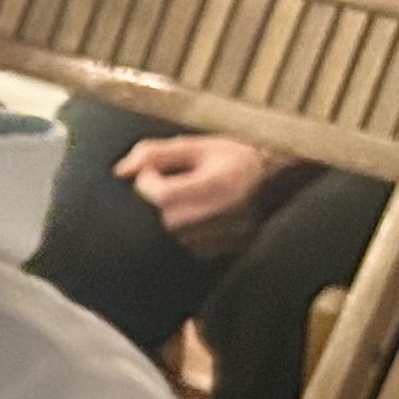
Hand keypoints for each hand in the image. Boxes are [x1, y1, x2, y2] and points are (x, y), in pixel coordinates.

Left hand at [114, 134, 278, 247]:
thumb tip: (120, 171)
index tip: (153, 172)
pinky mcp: (221, 252)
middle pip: (163, 216)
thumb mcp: (197, 146)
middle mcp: (220, 216)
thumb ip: (155, 153)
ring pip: (171, 232)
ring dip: (172, 215)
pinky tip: (202, 214)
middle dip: (159, 199)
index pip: (162, 195)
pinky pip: (185, 244)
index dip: (148, 181)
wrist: (278, 182)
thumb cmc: (234, 159)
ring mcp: (222, 238)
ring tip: (194, 197)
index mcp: (217, 185)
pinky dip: (184, 229)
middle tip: (177, 183)